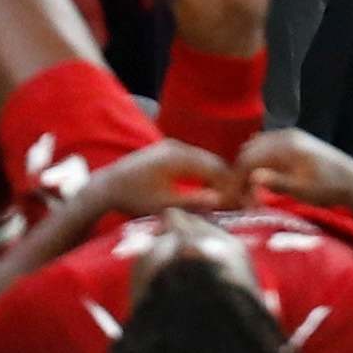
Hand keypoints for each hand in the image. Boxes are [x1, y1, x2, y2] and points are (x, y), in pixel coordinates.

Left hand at [83, 140, 233, 215]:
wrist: (108, 186)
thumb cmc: (134, 198)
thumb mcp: (165, 205)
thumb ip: (194, 202)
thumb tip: (222, 201)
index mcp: (178, 158)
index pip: (215, 169)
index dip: (232, 187)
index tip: (243, 203)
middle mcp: (178, 147)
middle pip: (213, 162)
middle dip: (228, 181)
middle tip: (242, 201)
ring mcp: (173, 147)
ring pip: (205, 160)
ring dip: (218, 178)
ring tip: (229, 198)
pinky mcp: (168, 151)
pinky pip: (195, 160)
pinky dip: (205, 174)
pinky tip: (210, 190)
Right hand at [234, 128, 352, 209]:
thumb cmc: (328, 189)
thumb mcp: (303, 190)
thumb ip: (278, 182)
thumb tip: (254, 176)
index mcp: (286, 146)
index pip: (249, 158)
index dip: (237, 178)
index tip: (233, 198)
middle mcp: (286, 136)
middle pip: (249, 150)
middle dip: (240, 172)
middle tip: (240, 196)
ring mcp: (290, 136)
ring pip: (256, 147)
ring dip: (249, 166)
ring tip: (248, 189)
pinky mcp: (294, 140)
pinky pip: (267, 146)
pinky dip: (259, 160)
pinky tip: (260, 176)